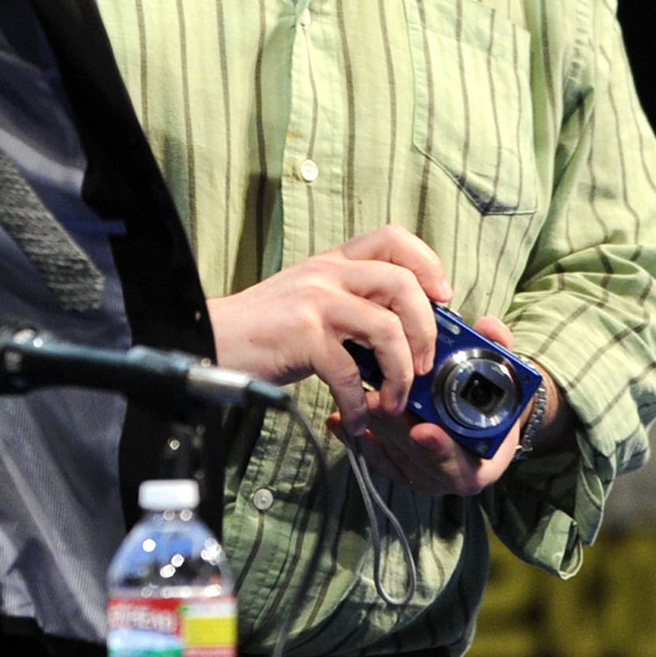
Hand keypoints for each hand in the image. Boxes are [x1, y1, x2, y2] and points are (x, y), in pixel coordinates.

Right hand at [206, 225, 451, 435]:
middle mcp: (327, 273)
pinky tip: (356, 419)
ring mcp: (315, 302)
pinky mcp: (303, 336)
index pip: (393, 237)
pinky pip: (351, 372)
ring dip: (401, 373)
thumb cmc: (265, 329)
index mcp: (333, 261)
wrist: (213, 339)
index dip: (427, 263)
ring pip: (387, 327)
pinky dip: (361, 405)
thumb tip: (407, 335)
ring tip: (393, 400)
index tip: (441, 298)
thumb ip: (353, 303)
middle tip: (423, 364)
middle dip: (426, 330)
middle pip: (403, 282)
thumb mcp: (311, 299)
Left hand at [337, 315, 564, 498]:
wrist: (487, 418)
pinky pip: (377, 458)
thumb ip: (499, 348)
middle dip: (395, 428)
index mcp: (484, 461)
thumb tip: (490, 326)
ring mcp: (424, 474)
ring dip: (375, 427)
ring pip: (394, 454)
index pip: (462, 464)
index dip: (442, 448)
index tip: (424, 429)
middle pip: (418, 457)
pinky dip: (358, 440)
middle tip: (374, 402)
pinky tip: (338, 422)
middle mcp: (452, 473)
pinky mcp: (401, 468)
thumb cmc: (493, 397)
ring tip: (356, 399)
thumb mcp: (505, 373)